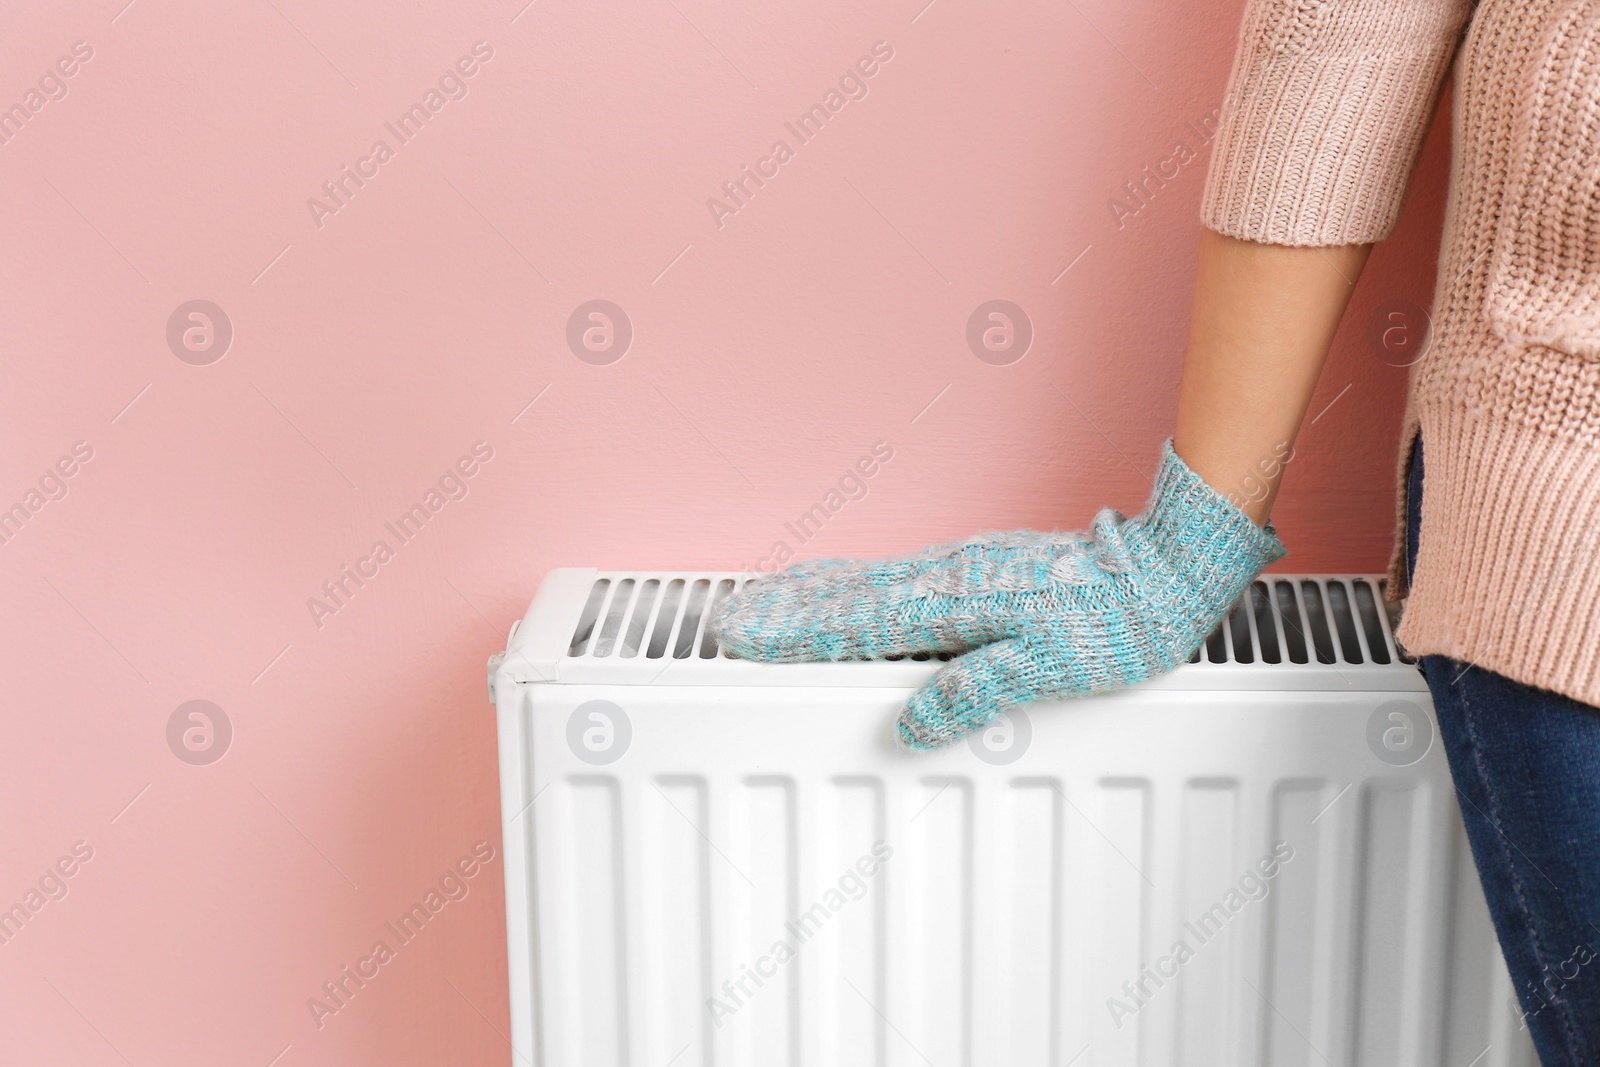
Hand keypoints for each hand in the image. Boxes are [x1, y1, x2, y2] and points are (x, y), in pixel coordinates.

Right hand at [710, 438, 1286, 748]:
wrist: (1166, 568)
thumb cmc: (1117, 621)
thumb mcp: (1049, 668)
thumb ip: (976, 692)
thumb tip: (916, 723)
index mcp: (956, 603)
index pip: (857, 624)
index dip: (799, 635)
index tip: (750, 636)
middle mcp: (950, 578)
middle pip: (850, 596)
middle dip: (790, 610)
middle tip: (737, 616)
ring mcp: (963, 568)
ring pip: (871, 581)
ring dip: (816, 592)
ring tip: (775, 599)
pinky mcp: (981, 568)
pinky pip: (899, 577)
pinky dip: (858, 583)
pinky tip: (854, 589)